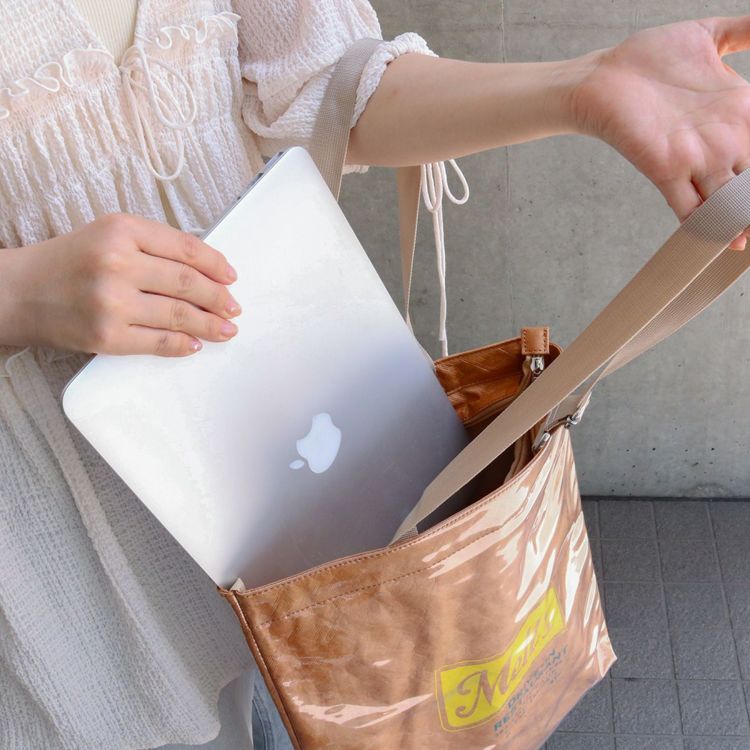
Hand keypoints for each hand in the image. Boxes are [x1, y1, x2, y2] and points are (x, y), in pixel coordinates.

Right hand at [3, 213, 240, 355]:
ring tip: (226, 329)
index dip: (216, 265)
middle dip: (219, 298)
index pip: (185, 248)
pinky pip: (159, 342)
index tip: (230, 276)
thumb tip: (205, 271)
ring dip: (210, 324)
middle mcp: (118, 263)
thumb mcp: (108, 235)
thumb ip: (153, 246)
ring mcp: (113, 302)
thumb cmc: (67, 263)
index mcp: (122, 230)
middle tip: (233, 307)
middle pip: (188, 283)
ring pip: (179, 314)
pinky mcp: (107, 336)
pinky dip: (183, 344)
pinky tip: (195, 343)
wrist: (17, 292)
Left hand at [568, 14, 749, 248]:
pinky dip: (712, 229)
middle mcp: (724, 144)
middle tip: (749, 218)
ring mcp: (698, 161)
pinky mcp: (667, 172)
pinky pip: (696, 213)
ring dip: (743, 220)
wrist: (600, 78)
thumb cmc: (649, 57)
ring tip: (743, 237)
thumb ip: (745, 31)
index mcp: (742, 114)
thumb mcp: (707, 36)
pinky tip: (726, 241)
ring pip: (735, 204)